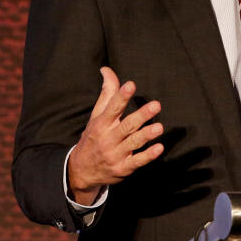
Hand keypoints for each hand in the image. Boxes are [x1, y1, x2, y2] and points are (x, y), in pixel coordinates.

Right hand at [67, 67, 164, 203]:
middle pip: (126, 126)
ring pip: (133, 143)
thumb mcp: (96, 116)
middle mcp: (108, 138)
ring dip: (146, 135)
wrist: (81, 171)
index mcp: (102, 123)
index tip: (130, 85)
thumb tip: (106, 69)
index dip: (121, 96)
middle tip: (156, 105)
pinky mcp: (123, 168)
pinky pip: (136, 162)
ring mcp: (115, 154)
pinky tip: (159, 148)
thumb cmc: (93, 137)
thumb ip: (106, 93)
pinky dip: (147, 156)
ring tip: (159, 127)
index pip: (112, 108)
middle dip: (141, 115)